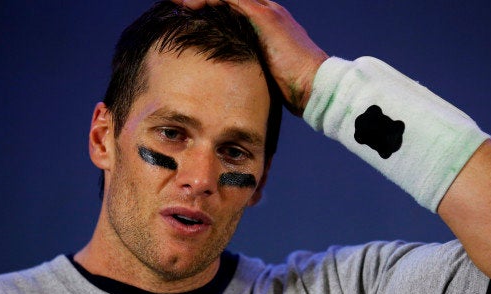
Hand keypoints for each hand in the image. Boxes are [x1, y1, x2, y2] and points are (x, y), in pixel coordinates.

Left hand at [172, 0, 328, 115]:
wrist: (314, 86)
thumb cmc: (292, 87)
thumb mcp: (263, 72)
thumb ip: (247, 66)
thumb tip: (228, 80)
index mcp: (267, 23)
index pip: (232, 6)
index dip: (210, 6)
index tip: (187, 12)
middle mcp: (267, 11)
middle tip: (176, 1)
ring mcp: (267, 11)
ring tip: (178, 0)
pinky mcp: (264, 17)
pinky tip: (191, 2)